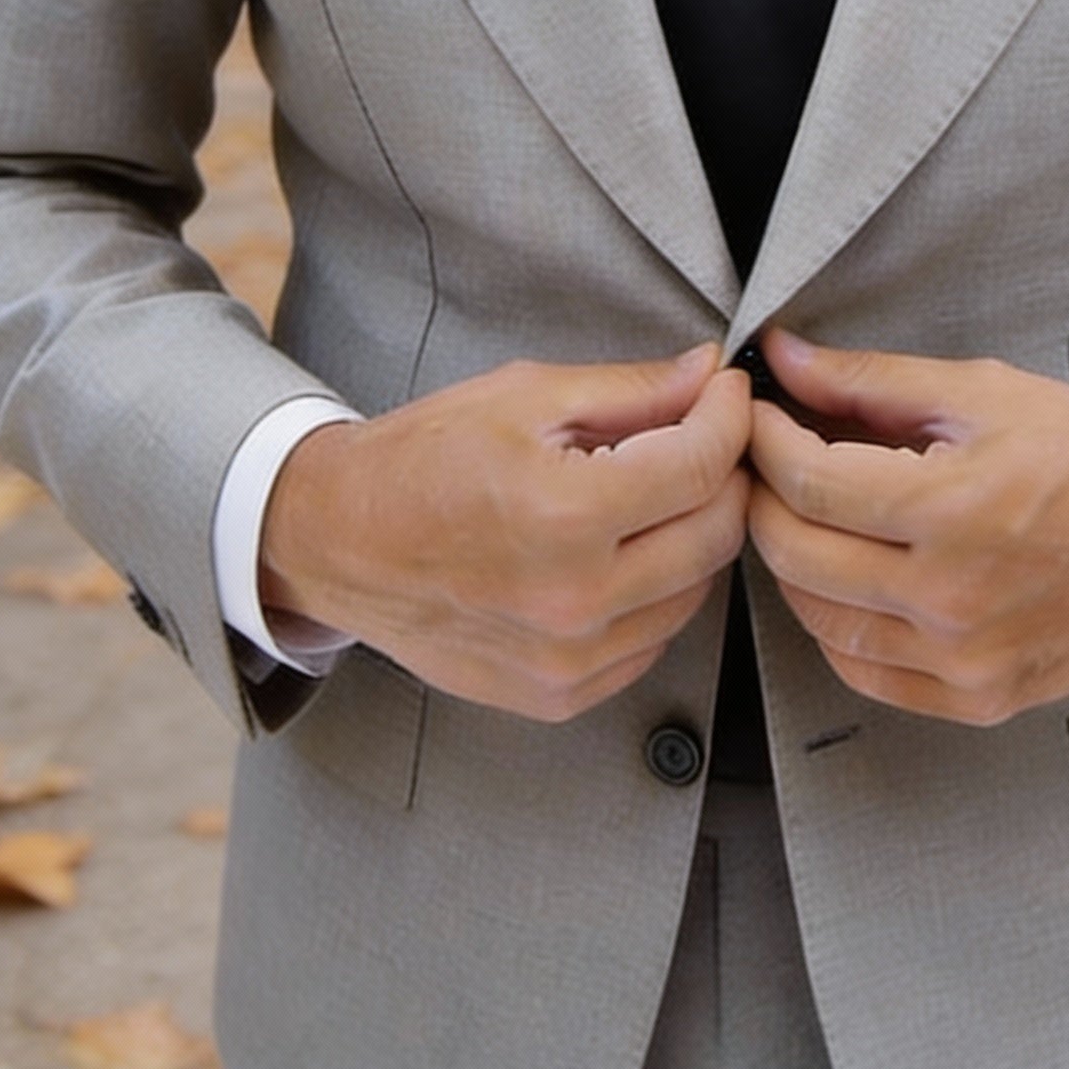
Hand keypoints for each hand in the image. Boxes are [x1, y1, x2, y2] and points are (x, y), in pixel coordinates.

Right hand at [260, 347, 751, 721]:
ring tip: (651, 493)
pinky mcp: (560, 694)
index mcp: (565, 515)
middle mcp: (574, 600)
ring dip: (692, 534)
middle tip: (700, 436)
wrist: (339, 540)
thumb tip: (707, 374)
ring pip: (694, 591)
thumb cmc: (423, 459)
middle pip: (715, 533)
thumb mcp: (526, 396)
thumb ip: (632, 390)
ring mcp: (568, 660)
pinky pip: (652, 640)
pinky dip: (656, 591)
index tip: (725, 393)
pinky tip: (618, 551)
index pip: (702, 466)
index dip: (728, 417)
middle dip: (723, 473)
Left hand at [746, 333, 1068, 725]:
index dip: (763, 441)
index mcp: (952, 508)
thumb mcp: (984, 391)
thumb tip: (784, 357)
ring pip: (819, 621)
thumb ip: (871, 380)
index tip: (757, 415)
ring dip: (793, 564)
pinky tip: (848, 581)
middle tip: (766, 462)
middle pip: (796, 554)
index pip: (806, 482)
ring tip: (806, 516)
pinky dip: (836, 628)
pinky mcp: (980, 698)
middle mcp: (952, 597)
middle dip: (762, 499)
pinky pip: (866, 674)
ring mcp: (965, 660)